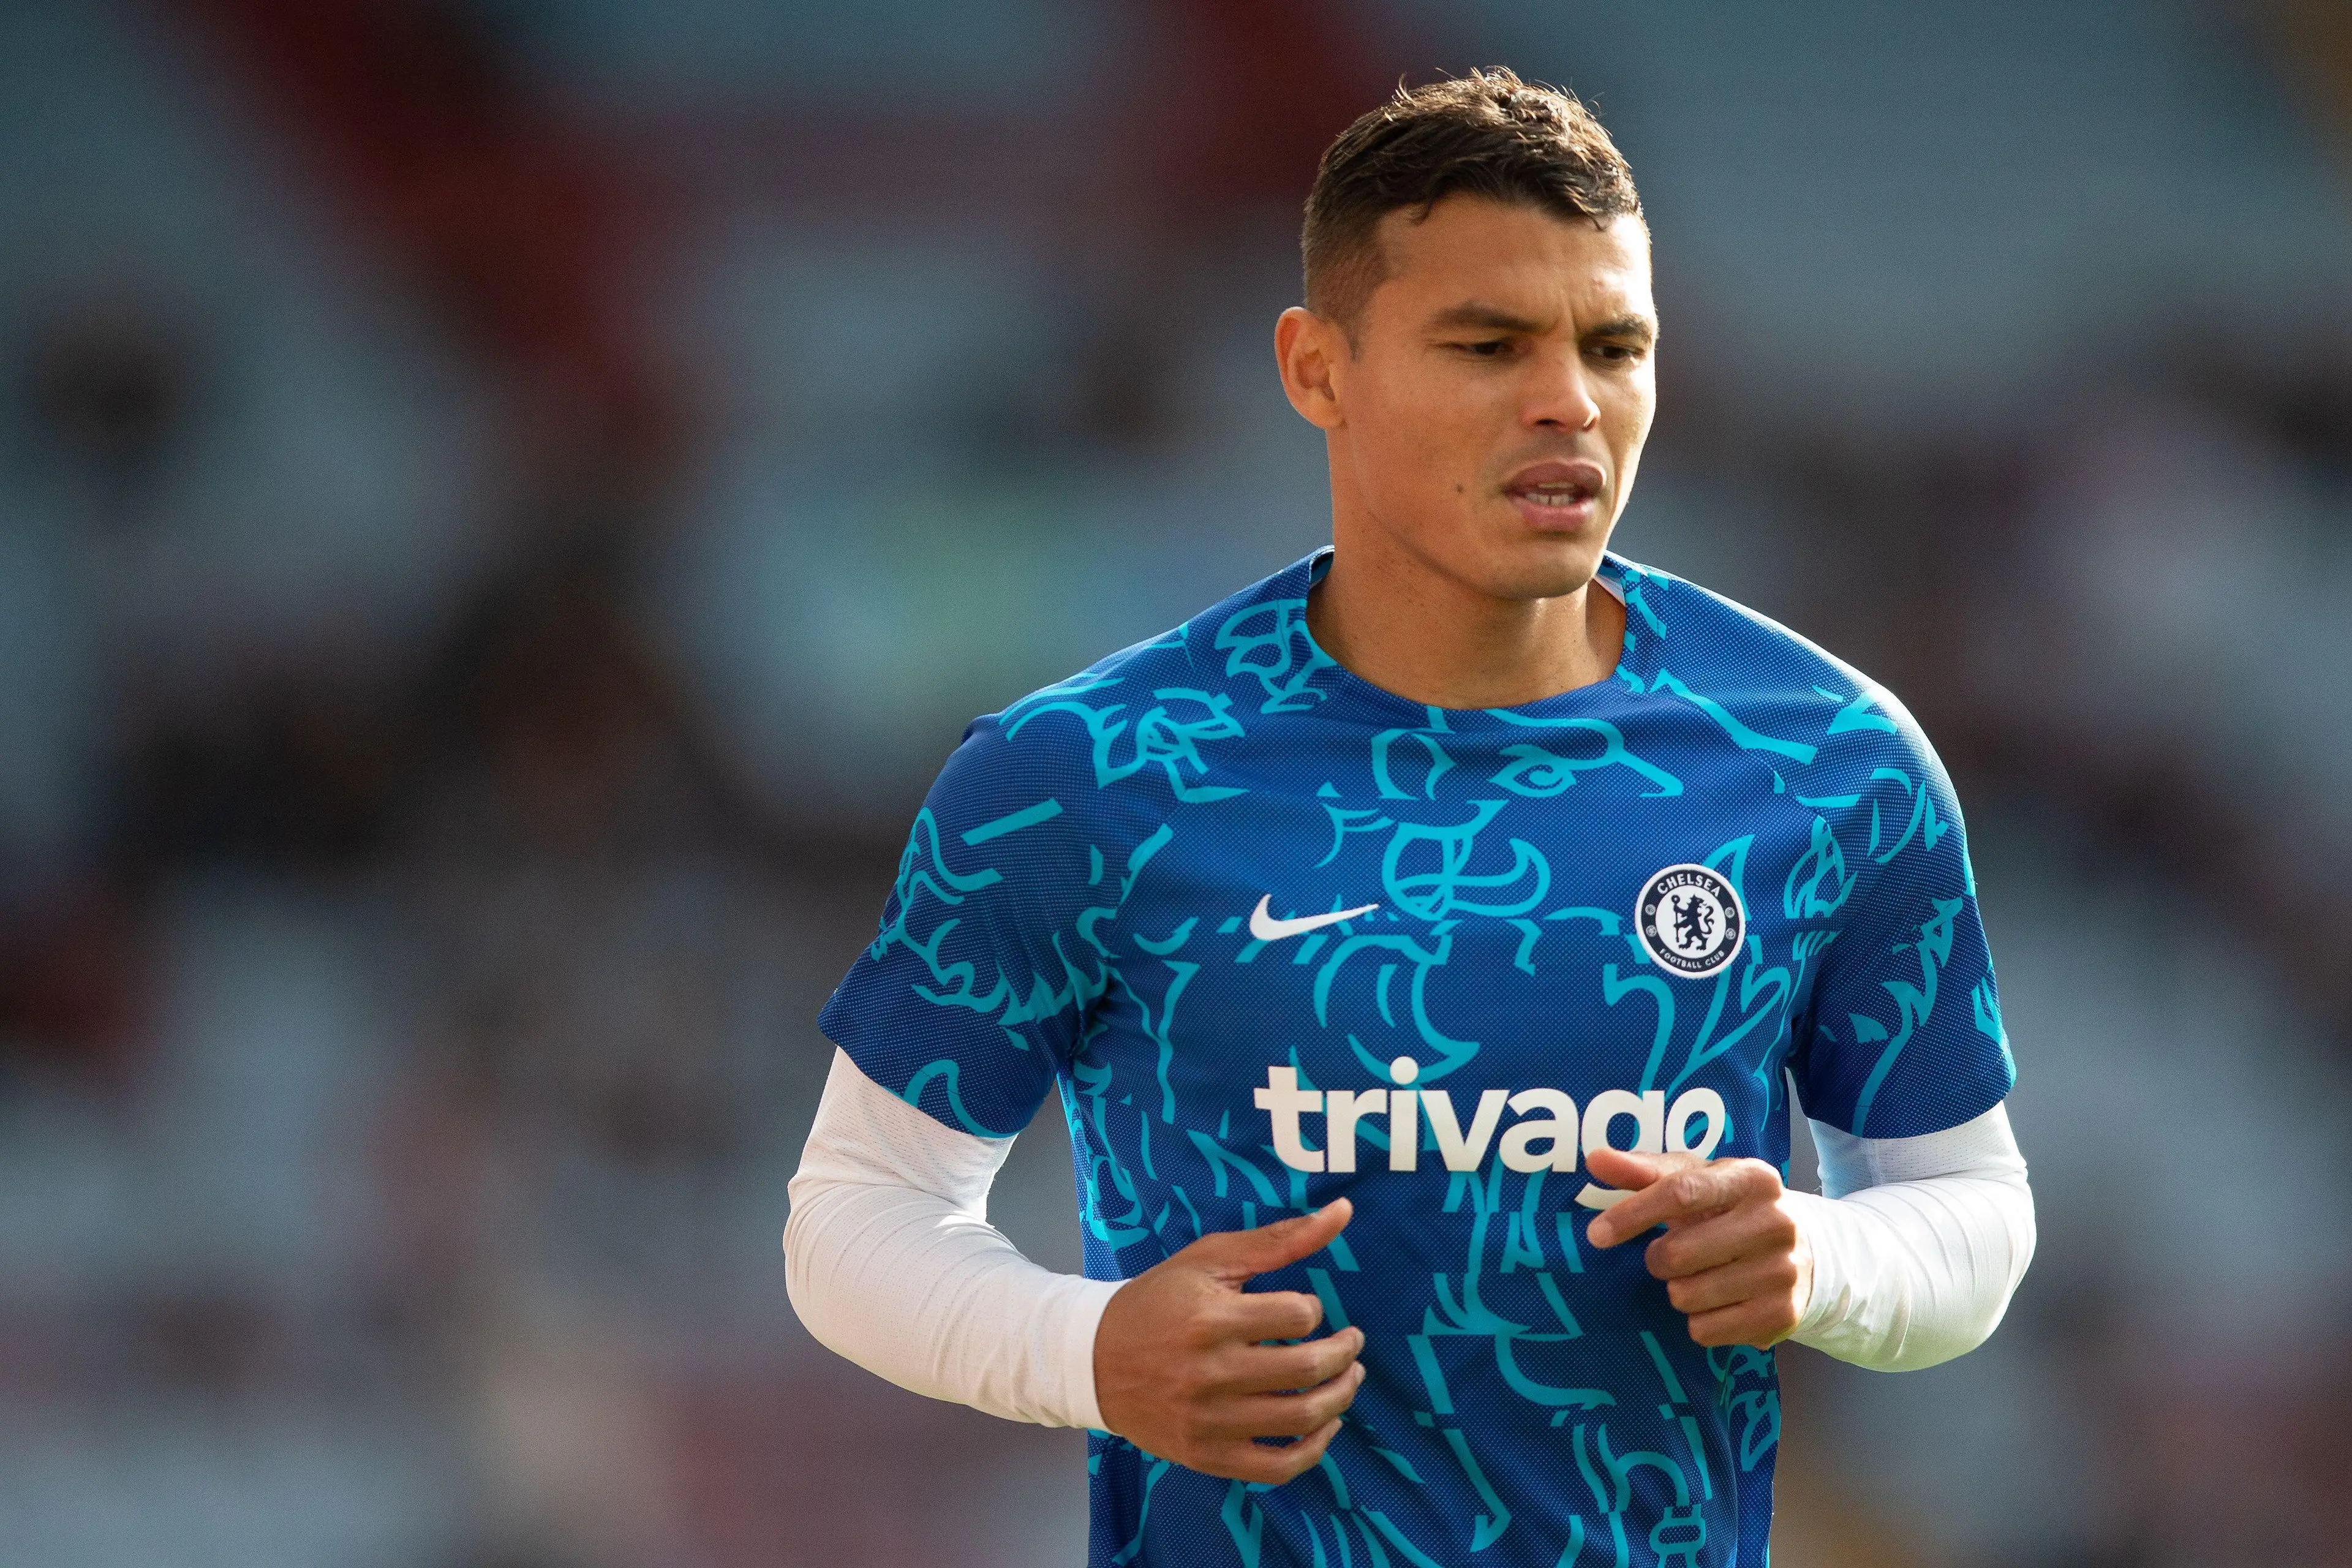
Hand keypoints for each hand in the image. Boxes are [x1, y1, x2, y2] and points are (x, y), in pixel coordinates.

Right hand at [1093, 1200, 1366, 1481]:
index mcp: (1211, 1319)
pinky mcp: (1206, 1456)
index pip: (1297, 1316)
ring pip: (1300, 1419)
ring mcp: (1208, 1421)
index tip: (1306, 1310)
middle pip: (1307, 1369)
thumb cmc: (1158, 1301)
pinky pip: (1277, 1467)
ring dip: (1340, 1397)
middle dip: (1345, 1354)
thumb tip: (1344, 1210)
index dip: (1313, 1310)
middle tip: (1353, 1343)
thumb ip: (1280, 1239)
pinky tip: (1324, 1425)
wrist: (1093, 1360)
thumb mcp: (1211, 1259)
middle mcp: (1210, 1373)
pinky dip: (1313, 1450)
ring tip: (1348, 1378)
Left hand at [1583, 1147, 1811, 1348]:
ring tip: (1698, 1275)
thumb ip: (1643, 1170)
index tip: (1597, 1234)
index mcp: (1752, 1179)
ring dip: (1677, 1290)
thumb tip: (1595, 1159)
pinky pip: (1705, 1330)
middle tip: (1669, 1255)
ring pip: (1687, 1295)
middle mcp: (1776, 1222)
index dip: (1632, 1214)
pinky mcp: (1782, 1314)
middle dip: (1657, 1259)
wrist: (1807, 1253)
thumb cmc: (1732, 1209)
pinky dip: (1698, 1320)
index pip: (1680, 1192)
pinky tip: (1716, 1301)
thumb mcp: (1697, 1179)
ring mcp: (1783, 1271)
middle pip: (1678, 1253)